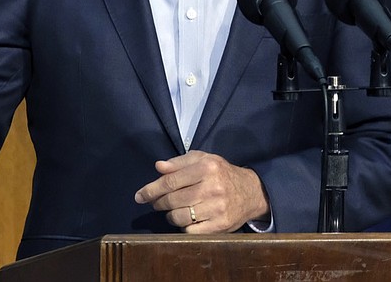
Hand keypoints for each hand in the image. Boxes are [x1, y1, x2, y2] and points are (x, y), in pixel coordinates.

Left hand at [134, 150, 269, 232]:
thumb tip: (158, 167)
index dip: (151, 189)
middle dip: (158, 203)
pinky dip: (183, 227)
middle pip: (173, 200)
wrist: (251, 192)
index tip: (139, 196)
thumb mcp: (203, 159)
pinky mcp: (221, 225)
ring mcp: (217, 208)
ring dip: (170, 216)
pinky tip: (186, 220)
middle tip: (155, 203)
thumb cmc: (222, 173)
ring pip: (180, 217)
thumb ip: (179, 162)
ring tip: (172, 210)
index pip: (171, 181)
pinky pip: (191, 231)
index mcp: (206, 167)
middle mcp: (212, 187)